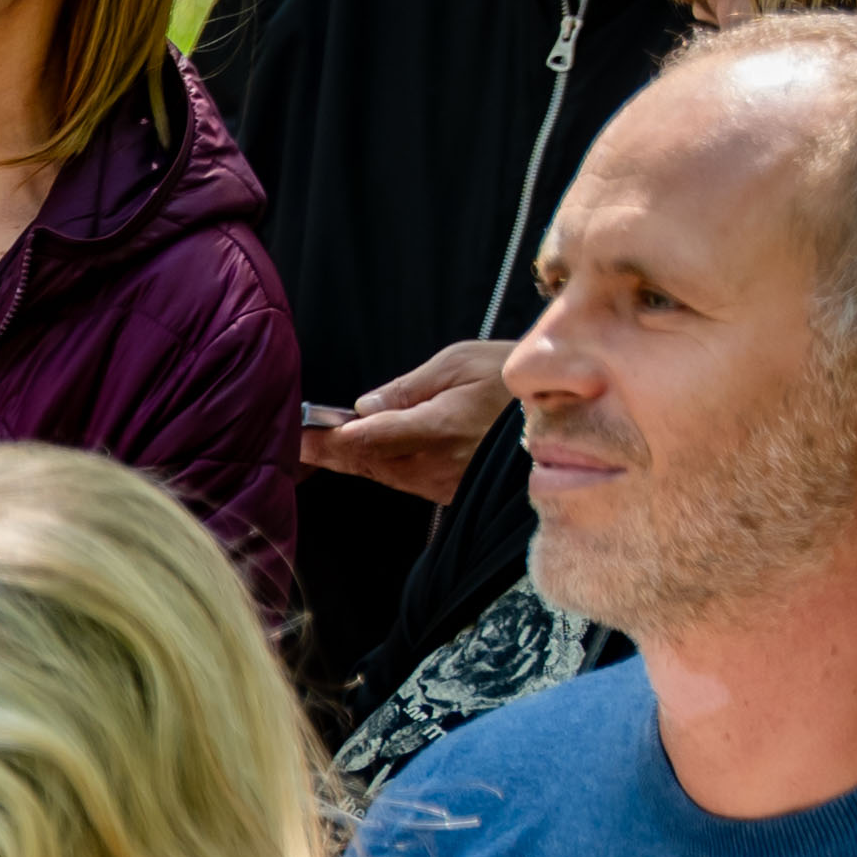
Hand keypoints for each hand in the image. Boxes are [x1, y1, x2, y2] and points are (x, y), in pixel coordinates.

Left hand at [300, 341, 520, 499]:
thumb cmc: (514, 385)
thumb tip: (365, 405)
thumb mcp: (462, 364)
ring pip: (378, 473)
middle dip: (324, 452)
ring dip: (343, 461)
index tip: (296, 432)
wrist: (569, 421)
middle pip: (363, 461)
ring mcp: (439, 483)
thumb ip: (409, 387)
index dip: (326, 438)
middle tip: (288, 443)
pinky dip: (371, 466)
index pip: (366, 439)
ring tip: (307, 448)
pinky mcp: (446, 492)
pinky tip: (350, 455)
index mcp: (435, 428)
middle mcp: (433, 464)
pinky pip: (399, 480)